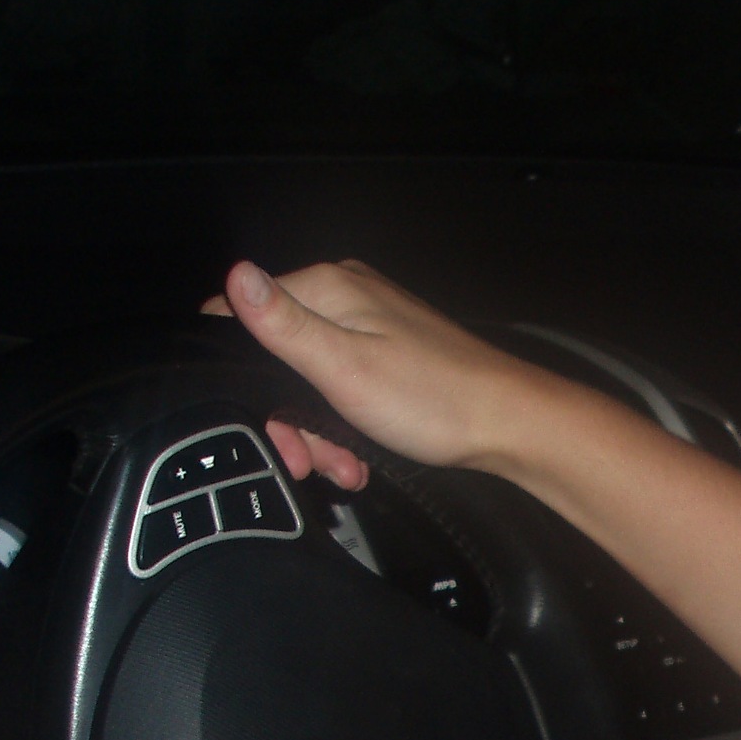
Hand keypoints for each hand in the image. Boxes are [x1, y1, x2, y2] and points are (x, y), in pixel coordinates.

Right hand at [202, 259, 547, 488]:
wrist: (507, 425)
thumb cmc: (435, 398)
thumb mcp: (343, 366)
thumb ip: (283, 324)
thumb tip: (233, 274)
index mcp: (327, 289)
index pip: (241, 313)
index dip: (238, 372)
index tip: (261, 419)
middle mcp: (345, 297)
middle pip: (275, 356)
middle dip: (287, 416)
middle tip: (309, 458)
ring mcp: (368, 325)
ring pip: (308, 381)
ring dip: (317, 433)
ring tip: (343, 465)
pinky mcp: (386, 355)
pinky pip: (341, 390)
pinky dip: (343, 427)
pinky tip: (358, 456)